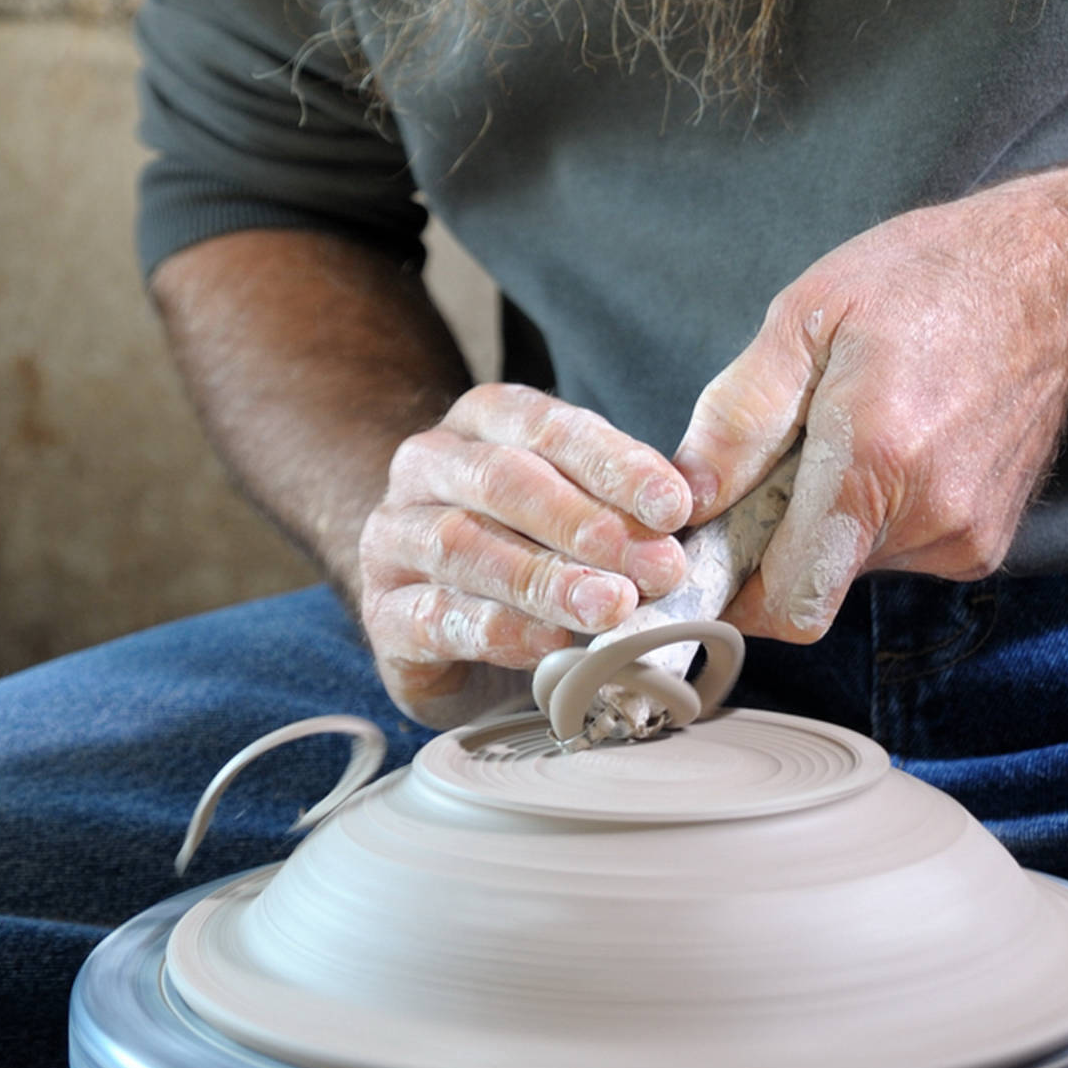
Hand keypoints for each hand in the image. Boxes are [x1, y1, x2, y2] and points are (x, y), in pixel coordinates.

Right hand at [358, 381, 692, 725]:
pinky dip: (502, 630)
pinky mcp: (381, 612)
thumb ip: (620, 504)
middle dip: (589, 525)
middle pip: (506, 481)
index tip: (675, 504)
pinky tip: (554, 646)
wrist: (435, 618)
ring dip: (547, 579)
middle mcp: (427, 465)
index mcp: (481, 420)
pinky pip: (437, 615)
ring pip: (465, 545)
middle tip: (657, 568)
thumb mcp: (573, 509)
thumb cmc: (523, 548)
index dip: (614, 464)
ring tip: (612, 607)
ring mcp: (393, 536)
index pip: (548, 425)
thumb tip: (686, 510)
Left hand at [672, 183, 1067, 641]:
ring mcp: (967, 539)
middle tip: (790, 447)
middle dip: (780, 531)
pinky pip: (899, 550)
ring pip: (854, 565)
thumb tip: (688, 499)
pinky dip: (878, 513)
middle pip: (814, 580)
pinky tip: (898, 441)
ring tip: (854, 428)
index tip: (711, 547)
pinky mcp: (986, 543)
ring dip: (832, 517)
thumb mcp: (807, 315)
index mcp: (876, 462)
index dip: (734, 590)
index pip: (788, 602)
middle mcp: (930, 519)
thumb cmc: (926, 279)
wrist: (1054, 280)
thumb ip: (739, 417)